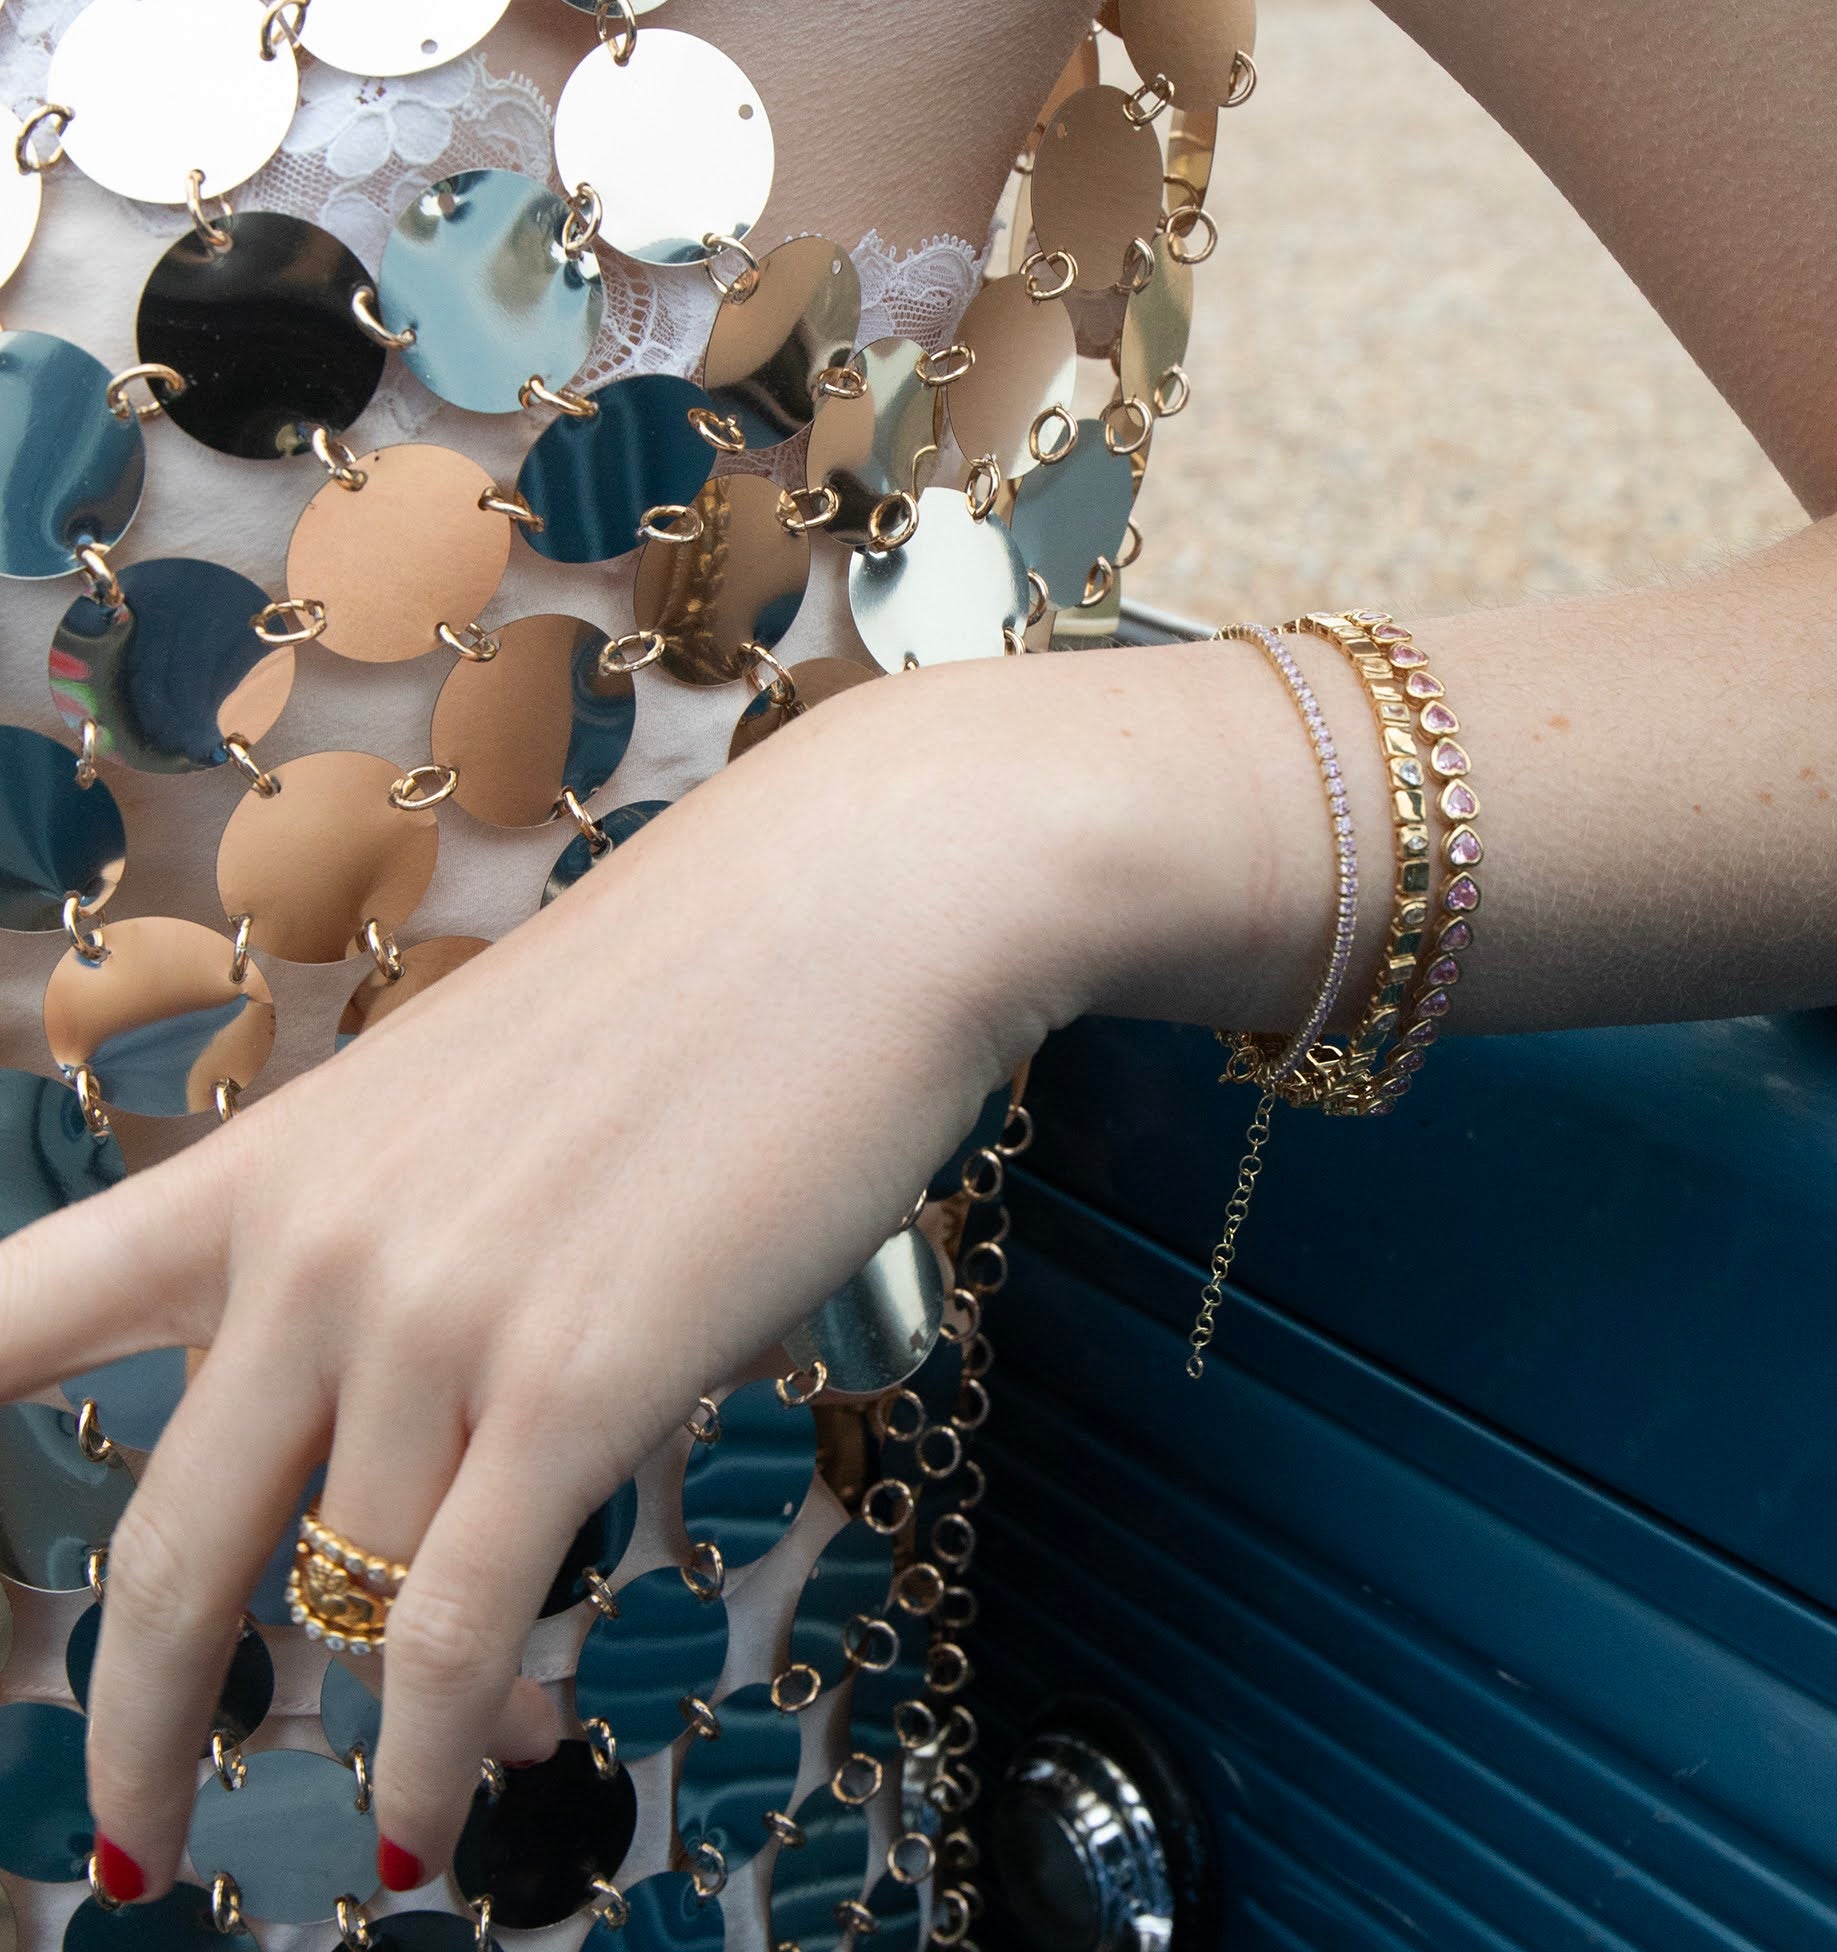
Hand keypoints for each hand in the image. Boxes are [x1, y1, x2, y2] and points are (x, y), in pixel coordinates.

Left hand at [0, 664, 1083, 1898]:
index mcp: (271, 1164)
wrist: (852, 906)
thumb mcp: (484, 1096)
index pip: (13, 1309)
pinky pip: (461, 1625)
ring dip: (405, 1707)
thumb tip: (443, 1434)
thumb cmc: (696, 983)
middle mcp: (316, 1253)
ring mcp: (435, 1318)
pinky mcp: (574, 1379)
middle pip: (167, 1557)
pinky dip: (442, 1753)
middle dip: (140, 1724)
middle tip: (138, 1830)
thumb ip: (415, 1252)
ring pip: (362, 1592)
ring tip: (474, 1757)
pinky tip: (440, 1822)